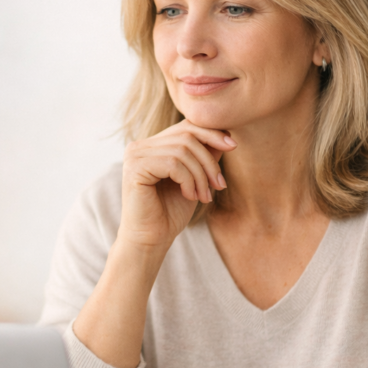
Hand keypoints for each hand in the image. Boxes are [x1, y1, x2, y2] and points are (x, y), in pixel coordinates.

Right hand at [119, 120, 235, 250]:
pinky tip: (190, 196)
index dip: (211, 133)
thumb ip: (204, 156)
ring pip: (183, 150)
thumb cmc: (171, 212)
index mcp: (151, 145)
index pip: (185, 127)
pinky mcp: (135, 168)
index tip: (233, 146)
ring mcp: (135, 155)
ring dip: (201, 175)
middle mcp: (139, 146)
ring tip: (204, 196)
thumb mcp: (195, 180)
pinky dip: (189, 180)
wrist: (151, 240)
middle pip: (186, 136)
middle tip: (219, 185)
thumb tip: (226, 135)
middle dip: (209, 160)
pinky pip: (173, 163)